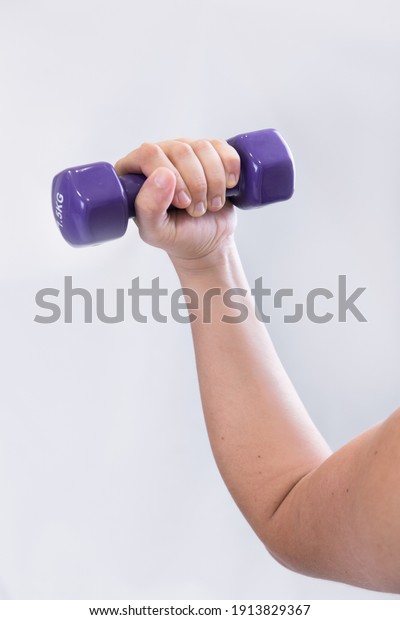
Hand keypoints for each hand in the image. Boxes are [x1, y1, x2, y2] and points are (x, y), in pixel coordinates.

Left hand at [114, 138, 240, 264]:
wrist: (207, 240)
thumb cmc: (177, 236)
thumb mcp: (156, 232)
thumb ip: (149, 208)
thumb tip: (163, 175)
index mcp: (135, 170)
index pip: (150, 154)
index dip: (171, 177)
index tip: (182, 202)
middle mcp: (159, 155)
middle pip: (180, 150)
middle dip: (196, 184)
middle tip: (196, 210)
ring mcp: (185, 151)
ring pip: (203, 148)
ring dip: (213, 182)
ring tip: (210, 205)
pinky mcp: (210, 153)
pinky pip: (222, 147)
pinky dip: (230, 168)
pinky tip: (228, 186)